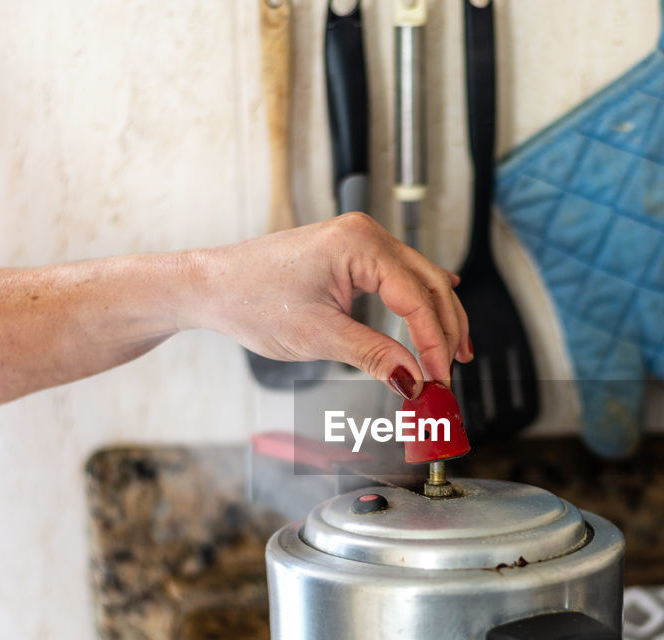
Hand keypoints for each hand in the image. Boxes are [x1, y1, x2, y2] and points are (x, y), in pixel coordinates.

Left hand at [188, 213, 471, 397]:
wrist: (211, 286)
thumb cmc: (251, 300)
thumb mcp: (318, 336)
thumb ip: (373, 356)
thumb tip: (414, 381)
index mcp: (360, 244)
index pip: (417, 298)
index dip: (434, 342)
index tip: (439, 378)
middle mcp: (366, 234)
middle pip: (429, 285)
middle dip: (446, 330)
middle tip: (452, 372)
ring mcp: (360, 241)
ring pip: (419, 280)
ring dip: (437, 317)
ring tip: (451, 353)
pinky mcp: (352, 255)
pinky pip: (400, 277)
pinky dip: (419, 302)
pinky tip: (437, 311)